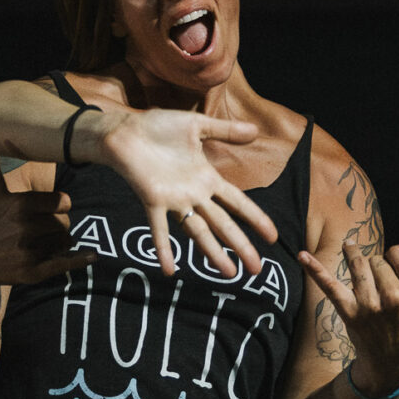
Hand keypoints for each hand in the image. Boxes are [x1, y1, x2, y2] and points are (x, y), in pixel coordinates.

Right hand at [0, 137, 94, 293]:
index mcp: (21, 204)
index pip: (63, 202)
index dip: (58, 206)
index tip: (48, 209)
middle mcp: (26, 227)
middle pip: (65, 223)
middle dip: (58, 226)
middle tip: (42, 230)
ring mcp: (30, 251)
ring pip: (66, 241)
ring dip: (61, 243)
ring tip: (42, 244)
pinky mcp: (34, 272)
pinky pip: (66, 263)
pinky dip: (81, 259)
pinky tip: (92, 256)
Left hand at [87, 108, 280, 277]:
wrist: (125, 129)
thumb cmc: (157, 127)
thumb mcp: (197, 126)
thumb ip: (225, 131)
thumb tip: (256, 130)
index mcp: (206, 178)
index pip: (237, 203)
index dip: (255, 219)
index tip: (272, 238)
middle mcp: (194, 195)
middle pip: (223, 224)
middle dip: (241, 245)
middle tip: (257, 270)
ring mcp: (174, 200)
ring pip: (198, 231)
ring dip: (213, 252)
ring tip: (228, 273)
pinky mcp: (153, 200)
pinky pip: (158, 228)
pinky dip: (163, 249)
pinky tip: (169, 269)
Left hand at [297, 244, 398, 391]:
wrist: (389, 365)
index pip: (398, 252)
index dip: (397, 263)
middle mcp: (397, 297)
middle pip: (377, 258)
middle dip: (376, 268)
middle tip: (382, 291)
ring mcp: (371, 304)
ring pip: (357, 263)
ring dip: (353, 261)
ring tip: (357, 271)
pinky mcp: (348, 311)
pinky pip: (330, 284)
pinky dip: (314, 269)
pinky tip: (300, 256)